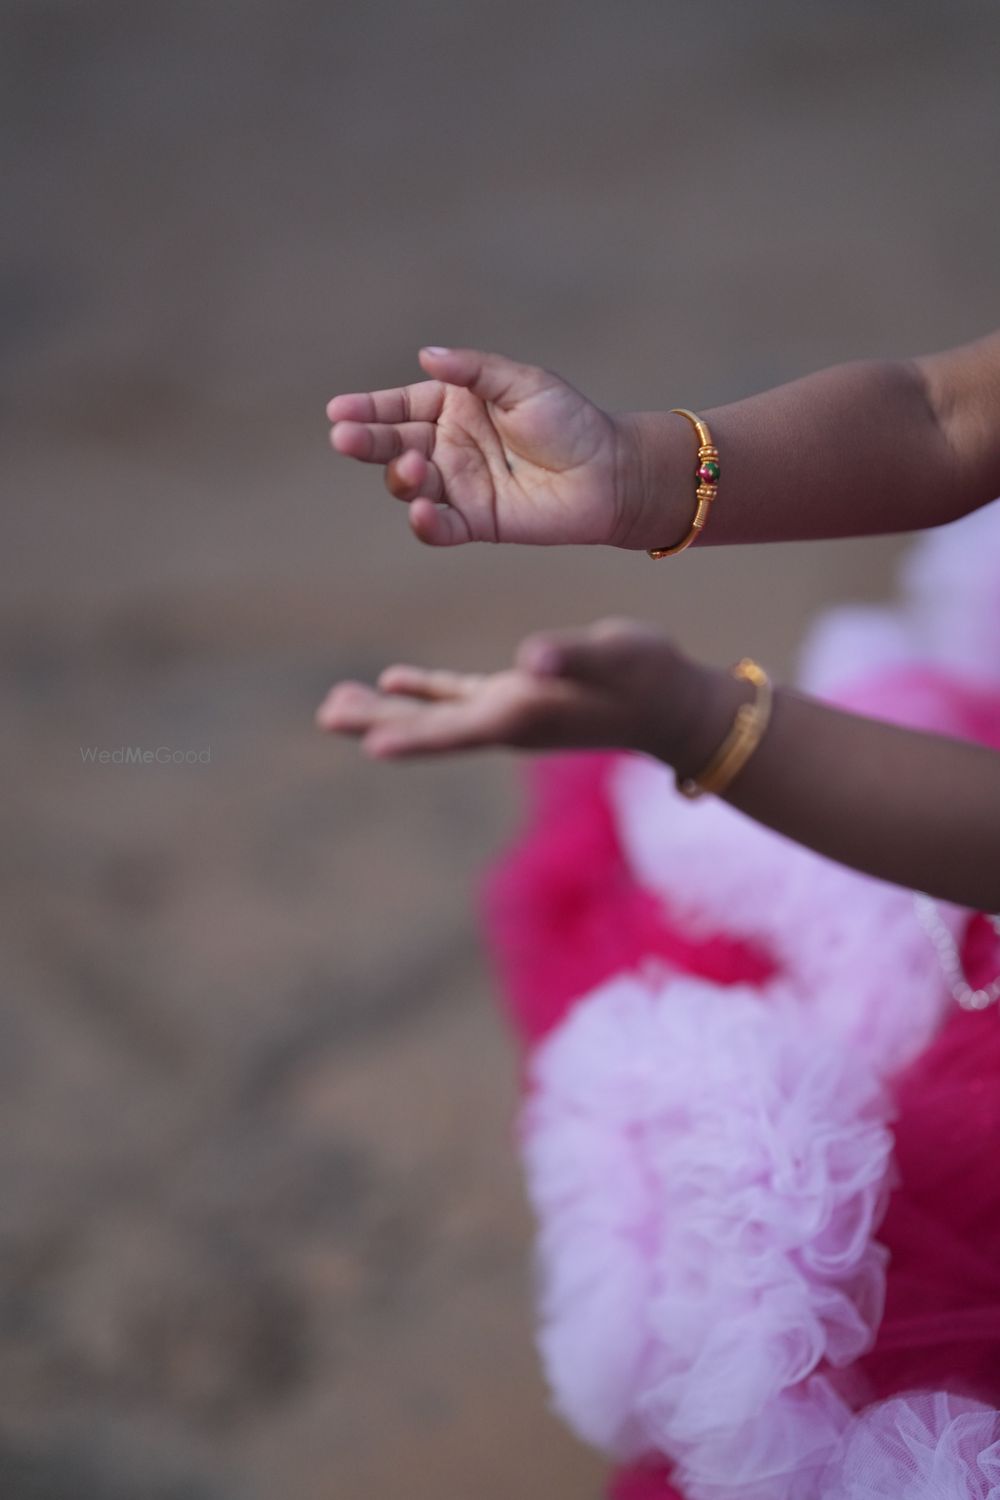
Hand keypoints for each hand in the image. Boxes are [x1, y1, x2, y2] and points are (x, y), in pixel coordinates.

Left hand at [315, 616, 706, 762]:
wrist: (675, 707)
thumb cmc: (649, 676)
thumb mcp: (614, 654)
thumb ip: (573, 655)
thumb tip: (532, 658)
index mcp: (520, 714)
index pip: (454, 730)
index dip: (412, 736)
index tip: (367, 744)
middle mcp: (505, 722)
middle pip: (428, 729)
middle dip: (376, 723)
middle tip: (326, 713)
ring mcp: (508, 714)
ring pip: (433, 716)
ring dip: (385, 712)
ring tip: (337, 704)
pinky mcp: (516, 700)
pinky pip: (457, 698)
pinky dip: (423, 691)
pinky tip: (393, 680)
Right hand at [327, 347, 645, 548]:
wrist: (610, 472)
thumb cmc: (570, 421)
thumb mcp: (522, 383)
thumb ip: (474, 371)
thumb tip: (426, 355)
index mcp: (455, 406)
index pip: (401, 406)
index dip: (368, 409)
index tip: (338, 411)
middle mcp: (449, 446)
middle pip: (394, 444)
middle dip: (366, 442)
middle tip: (344, 439)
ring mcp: (459, 485)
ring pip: (410, 485)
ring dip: (401, 477)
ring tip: (414, 466)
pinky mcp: (475, 522)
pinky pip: (440, 527)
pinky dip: (425, 523)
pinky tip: (421, 511)